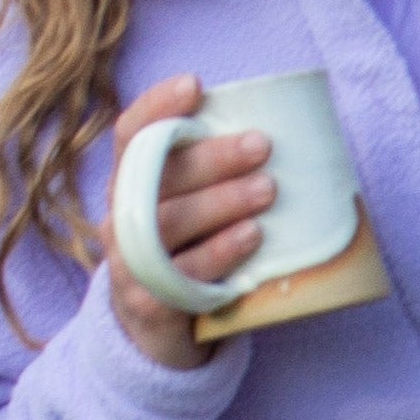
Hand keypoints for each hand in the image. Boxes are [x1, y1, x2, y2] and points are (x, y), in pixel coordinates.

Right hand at [103, 73, 278, 370]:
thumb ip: (219, 174)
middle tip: (262, 145)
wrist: (158, 334)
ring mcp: (130, 262)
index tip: (195, 86)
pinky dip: (218, 252)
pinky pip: (180, 274)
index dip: (157, 106)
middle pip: (156, 175)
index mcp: (132, 182)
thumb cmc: (191, 251)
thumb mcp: (196, 208)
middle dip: (211, 156)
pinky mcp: (147, 304)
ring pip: (168, 222)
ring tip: (267, 190)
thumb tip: (296, 131)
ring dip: (221, 201)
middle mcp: (123, 216)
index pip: (131, 134)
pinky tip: (252, 236)